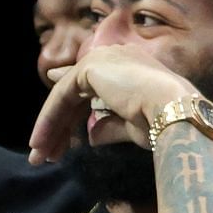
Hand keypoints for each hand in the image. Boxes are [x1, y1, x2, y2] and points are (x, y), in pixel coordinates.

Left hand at [28, 46, 205, 165]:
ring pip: (65, 96)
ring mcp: (102, 58)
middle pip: (75, 94)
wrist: (174, 112)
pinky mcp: (89, 67)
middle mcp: (115, 56)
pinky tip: (40, 142)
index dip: (70, 110)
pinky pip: (61, 96)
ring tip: (38, 156)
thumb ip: (108, 126)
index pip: (91, 87)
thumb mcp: (131, 127)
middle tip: (45, 154)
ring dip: (50, 128)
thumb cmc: (162, 123)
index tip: (54, 130)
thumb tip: (90, 136)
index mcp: (130, 66)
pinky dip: (48, 120)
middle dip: (59, 127)